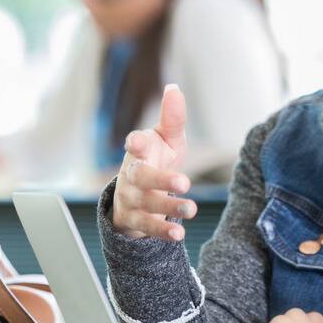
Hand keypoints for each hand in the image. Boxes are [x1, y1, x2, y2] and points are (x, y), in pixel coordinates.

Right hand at [111, 84, 194, 240]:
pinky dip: (162, 230)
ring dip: (168, 208)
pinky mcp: (135, 219)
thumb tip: (174, 88)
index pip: (135, 145)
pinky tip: (179, 233)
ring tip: (191, 209)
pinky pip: (147, 227)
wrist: (137, 194)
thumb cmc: (155, 158)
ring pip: (146, 204)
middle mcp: (132, 174)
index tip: (136, 141)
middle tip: (184, 182)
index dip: (135, 142)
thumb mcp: (166, 138)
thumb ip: (172, 118)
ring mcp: (132, 198)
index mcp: (140, 151)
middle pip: (141, 177)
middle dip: (160, 180)